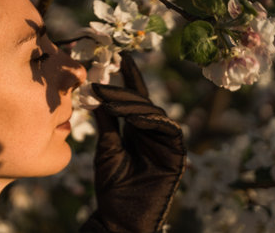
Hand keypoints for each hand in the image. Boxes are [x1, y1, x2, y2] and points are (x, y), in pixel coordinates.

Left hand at [80, 51, 185, 232]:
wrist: (118, 215)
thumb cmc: (111, 184)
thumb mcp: (106, 147)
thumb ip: (107, 122)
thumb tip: (98, 96)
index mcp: (138, 130)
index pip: (135, 99)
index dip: (130, 79)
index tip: (122, 59)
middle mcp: (153, 133)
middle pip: (143, 103)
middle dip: (124, 91)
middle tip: (102, 85)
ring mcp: (166, 143)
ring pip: (155, 113)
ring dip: (133, 105)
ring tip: (111, 102)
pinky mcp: (176, 155)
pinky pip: (168, 131)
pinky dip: (151, 122)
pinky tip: (135, 118)